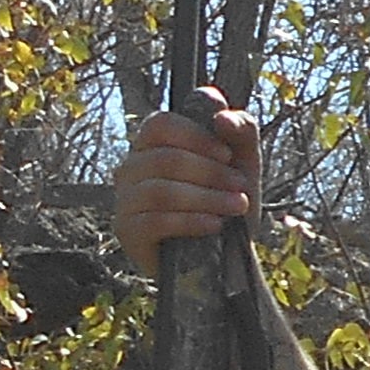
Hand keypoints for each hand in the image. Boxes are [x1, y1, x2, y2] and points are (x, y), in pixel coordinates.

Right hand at [108, 100, 257, 257]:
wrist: (224, 256)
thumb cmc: (228, 199)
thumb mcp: (244, 162)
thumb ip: (242, 130)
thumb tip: (221, 114)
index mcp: (153, 143)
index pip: (161, 124)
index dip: (196, 135)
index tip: (228, 154)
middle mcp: (131, 167)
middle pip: (165, 159)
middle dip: (211, 173)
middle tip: (242, 187)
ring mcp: (125, 199)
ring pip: (161, 191)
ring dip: (206, 198)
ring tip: (236, 207)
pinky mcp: (127, 231)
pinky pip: (155, 221)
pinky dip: (191, 221)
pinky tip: (214, 225)